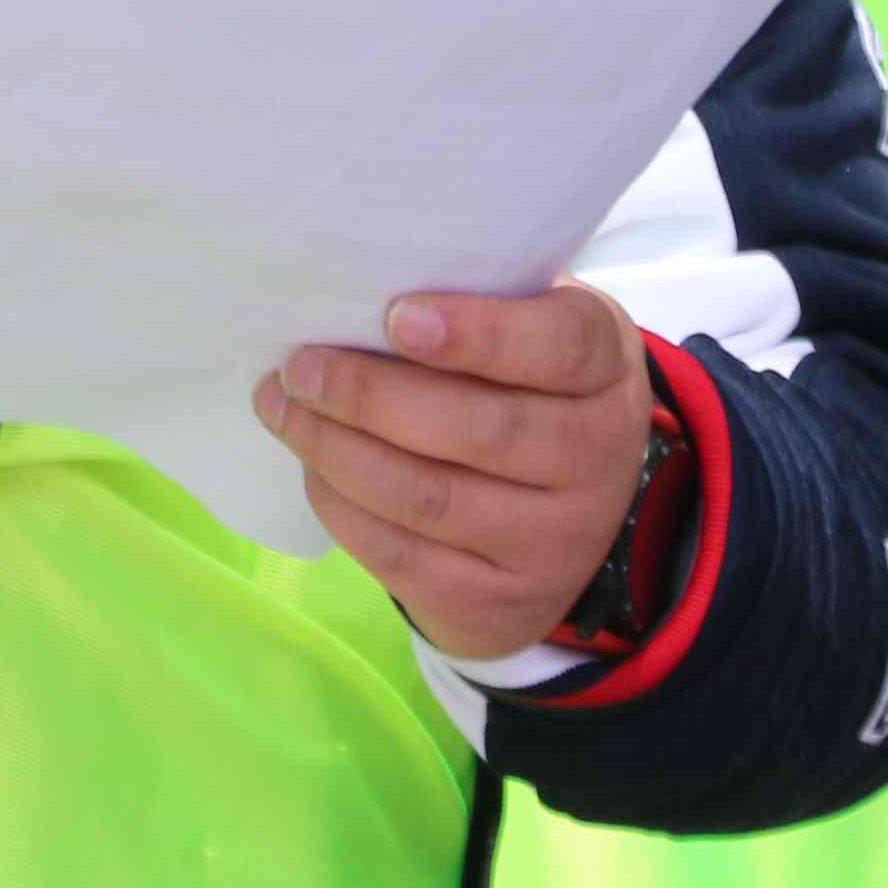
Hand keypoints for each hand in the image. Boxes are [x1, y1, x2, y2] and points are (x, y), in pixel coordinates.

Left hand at [253, 283, 657, 663]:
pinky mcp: (500, 602)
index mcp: (605, 369)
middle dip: (371, 396)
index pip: (559, 346)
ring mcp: (553, 542)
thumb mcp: (531, 326)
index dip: (479, 333)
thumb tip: (357, 285)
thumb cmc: (523, 383)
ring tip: (282, 407)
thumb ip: (475, 299)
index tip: (397, 315)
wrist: (562, 519)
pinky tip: (311, 464)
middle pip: (481, 430)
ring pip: (429, 498)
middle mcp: (596, 459)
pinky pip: (402, 557)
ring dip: (336, 450)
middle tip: (300, 366)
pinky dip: (341, 506)